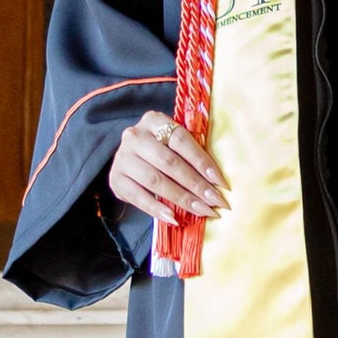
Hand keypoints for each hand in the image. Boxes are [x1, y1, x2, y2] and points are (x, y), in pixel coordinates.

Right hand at [107, 110, 228, 223]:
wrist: (129, 158)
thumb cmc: (160, 149)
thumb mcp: (172, 142)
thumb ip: (191, 153)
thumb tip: (217, 181)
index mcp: (153, 120)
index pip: (182, 140)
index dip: (203, 162)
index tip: (221, 183)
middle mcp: (135, 136)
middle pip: (169, 162)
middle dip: (196, 184)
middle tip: (215, 201)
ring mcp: (122, 158)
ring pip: (155, 180)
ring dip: (181, 198)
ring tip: (201, 210)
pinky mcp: (115, 179)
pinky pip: (138, 197)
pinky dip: (156, 209)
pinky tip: (173, 218)